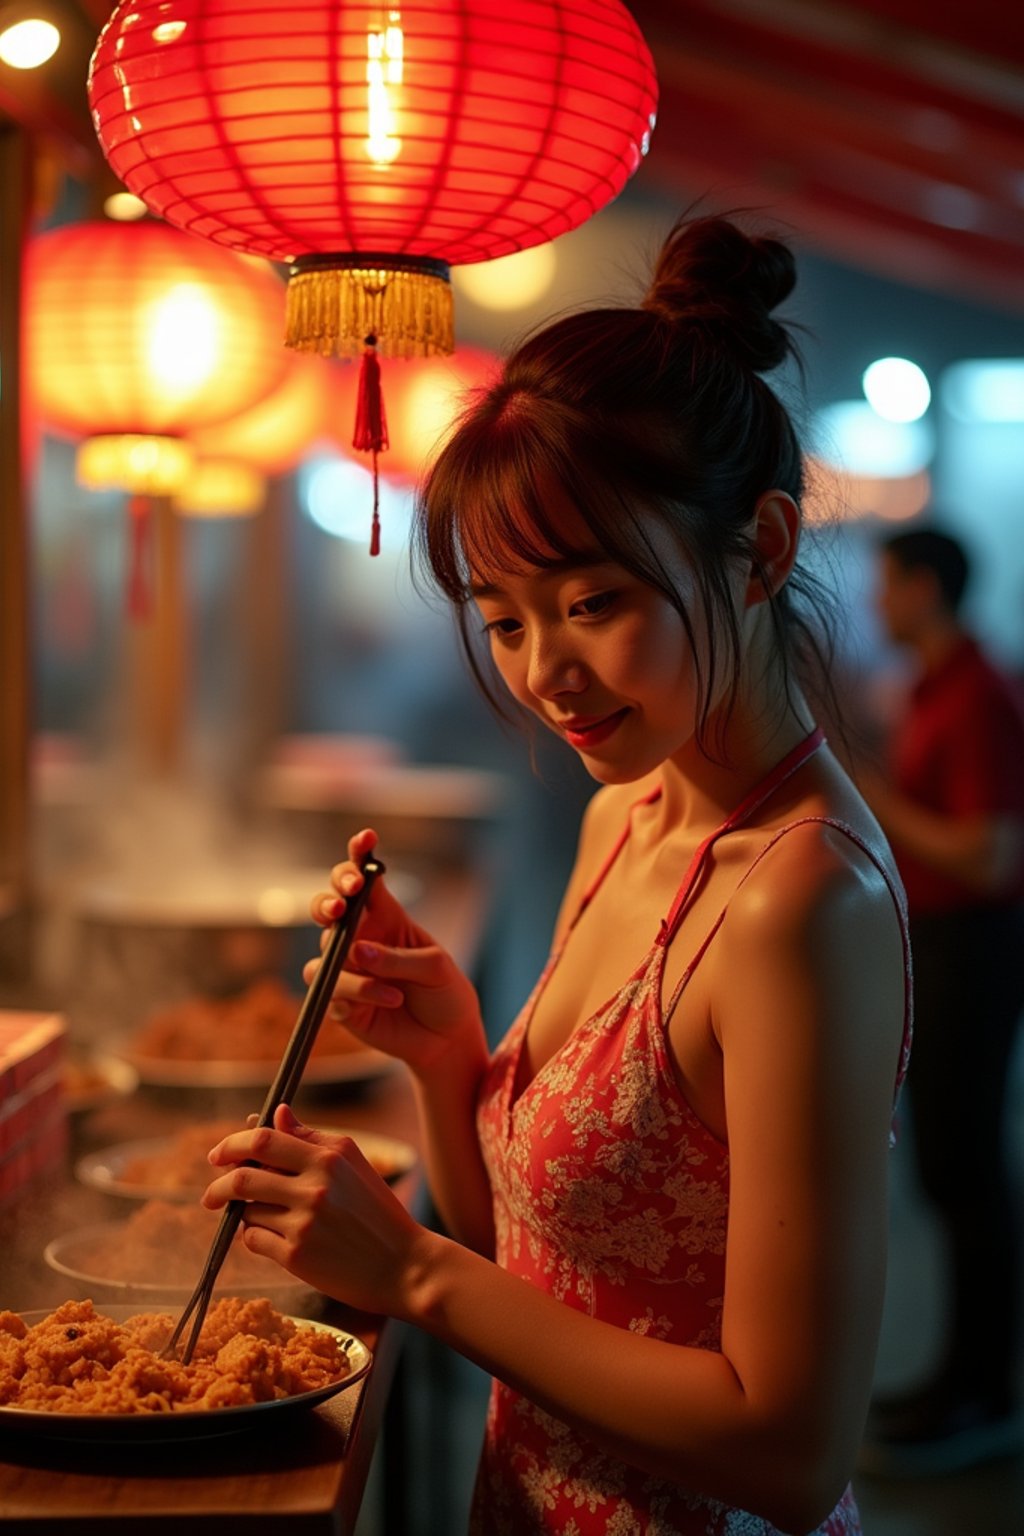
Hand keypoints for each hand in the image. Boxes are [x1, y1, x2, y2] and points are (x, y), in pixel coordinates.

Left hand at [203, 1104, 429, 1315]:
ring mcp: (305, 1222)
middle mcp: (315, 1186)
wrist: (405, 1266)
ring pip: (248, 1211)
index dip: (233, 1144)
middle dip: (219, 1184)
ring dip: (246, 1214)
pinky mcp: (297, 1256)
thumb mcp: (352, 1164)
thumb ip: (310, 1138)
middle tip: (211, 1194)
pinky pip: (254, 1240)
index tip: (218, 1155)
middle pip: (244, 1176)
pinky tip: (275, 1239)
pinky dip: (255, 1238)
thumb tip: (276, 1113)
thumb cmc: (377, 1211)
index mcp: (329, 1156)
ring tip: (268, 1220)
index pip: (264, 1139)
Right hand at [308, 828, 486, 1079]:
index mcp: (388, 918)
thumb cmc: (446, 994)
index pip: (366, 878)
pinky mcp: (339, 1002)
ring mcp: (347, 970)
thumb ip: (400, 957)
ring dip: (356, 970)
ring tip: (394, 990)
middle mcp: (362, 938)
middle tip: (342, 905)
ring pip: (325, 956)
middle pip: (327, 906)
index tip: (366, 838)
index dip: (360, 855)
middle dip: (328, 901)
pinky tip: (390, 1002)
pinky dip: (360, 995)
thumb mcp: (437, 968)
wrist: (445, 1041)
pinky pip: (330, 991)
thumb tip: (358, 952)